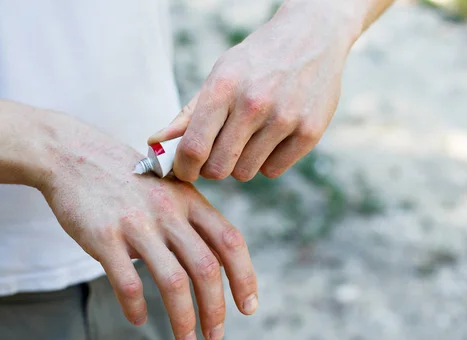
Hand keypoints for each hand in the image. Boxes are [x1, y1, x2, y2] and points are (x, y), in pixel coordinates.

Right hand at [38, 115, 257, 339]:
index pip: (230, 242)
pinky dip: (136, 307)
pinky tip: (138, 320)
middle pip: (206, 268)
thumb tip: (218, 267)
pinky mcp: (104, 237)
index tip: (249, 306)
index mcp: (191, 202)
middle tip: (215, 335)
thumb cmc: (131, 181)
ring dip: (183, 318)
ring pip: (172, 281)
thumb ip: (196, 223)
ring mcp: (137, 225)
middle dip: (216, 308)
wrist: (77, 156)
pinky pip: (127, 282)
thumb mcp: (173, 191)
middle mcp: (169, 213)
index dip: (245, 277)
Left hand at [148, 0, 358, 181]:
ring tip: (249, 139)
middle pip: (218, 169)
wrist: (311, 37)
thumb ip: (188, 114)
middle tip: (218, 154)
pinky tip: (272, 139)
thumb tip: (154, 143)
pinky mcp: (309, 132)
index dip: (184, 168)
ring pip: (246, 173)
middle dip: (212, 167)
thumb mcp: (219, 76)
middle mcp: (254, 104)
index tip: (185, 170)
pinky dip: (268, 161)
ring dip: (242, 163)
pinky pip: (273, 170)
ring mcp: (285, 119)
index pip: (194, 148)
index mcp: (223, 88)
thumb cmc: (256, 61)